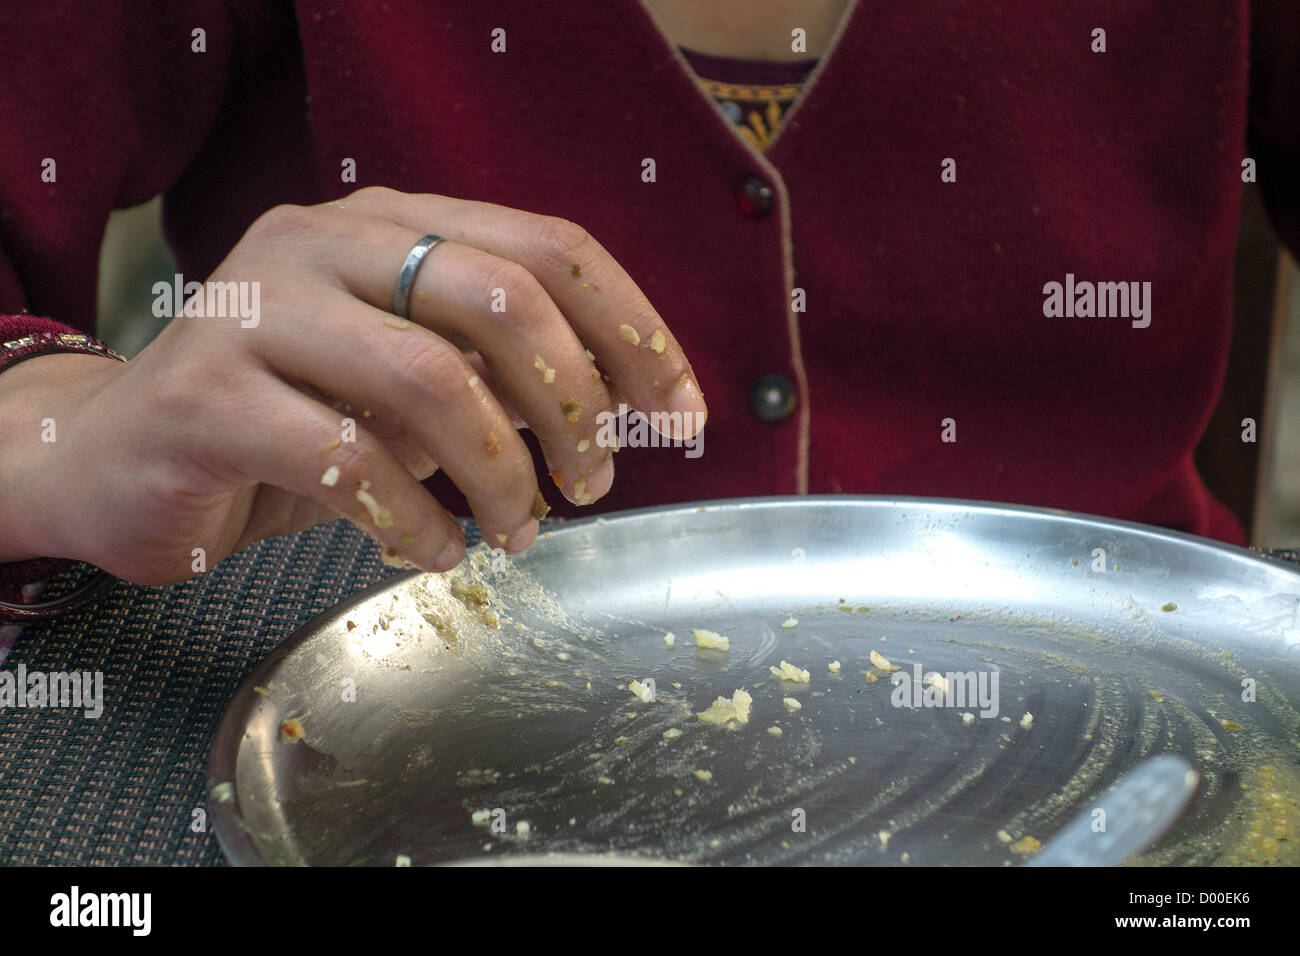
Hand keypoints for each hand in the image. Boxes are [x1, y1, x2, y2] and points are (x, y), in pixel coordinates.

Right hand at [13, 187, 705, 584]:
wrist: (120, 456)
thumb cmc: (291, 421)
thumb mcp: (409, 383)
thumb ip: (498, 375)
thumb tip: (621, 410)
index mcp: (390, 223)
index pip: (548, 245)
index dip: (633, 330)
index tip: (681, 415)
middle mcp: (322, 243)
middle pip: (498, 296)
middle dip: (573, 404)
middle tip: (594, 484)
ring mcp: (257, 311)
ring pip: (428, 380)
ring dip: (500, 473)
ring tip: (517, 531)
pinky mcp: (207, 396)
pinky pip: (348, 461)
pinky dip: (414, 519)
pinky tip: (436, 550)